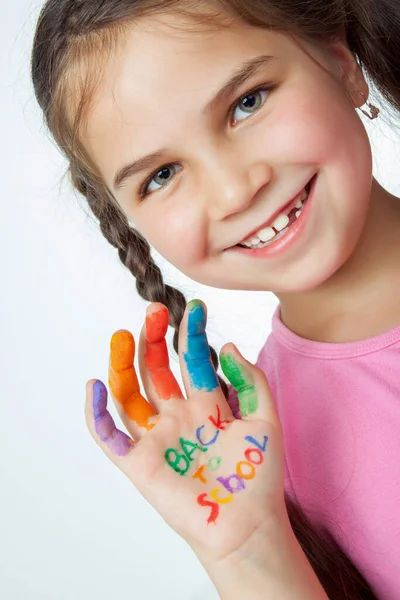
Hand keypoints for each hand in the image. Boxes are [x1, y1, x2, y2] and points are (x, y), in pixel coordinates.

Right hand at [85, 300, 286, 567]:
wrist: (248, 524)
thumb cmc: (258, 477)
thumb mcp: (265, 420)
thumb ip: (251, 382)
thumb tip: (227, 346)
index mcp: (206, 404)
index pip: (191, 360)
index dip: (191, 333)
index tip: (196, 307)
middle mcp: (177, 416)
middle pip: (156, 370)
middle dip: (153, 339)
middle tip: (154, 311)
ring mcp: (157, 437)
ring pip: (129, 394)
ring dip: (122, 364)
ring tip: (122, 335)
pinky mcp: (139, 462)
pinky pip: (109, 435)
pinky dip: (97, 412)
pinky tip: (96, 385)